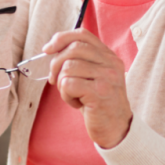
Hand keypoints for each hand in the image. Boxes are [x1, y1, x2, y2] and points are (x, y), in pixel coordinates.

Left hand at [43, 29, 132, 148]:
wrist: (117, 129)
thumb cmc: (100, 103)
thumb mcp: (94, 77)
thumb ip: (81, 61)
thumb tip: (52, 49)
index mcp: (109, 56)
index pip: (82, 35)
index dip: (61, 38)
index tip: (48, 49)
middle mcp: (111, 63)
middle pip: (73, 48)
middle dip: (56, 63)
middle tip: (55, 80)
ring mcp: (107, 77)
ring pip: (69, 67)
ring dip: (63, 84)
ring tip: (73, 95)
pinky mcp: (99, 93)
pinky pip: (68, 84)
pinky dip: (66, 95)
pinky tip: (76, 103)